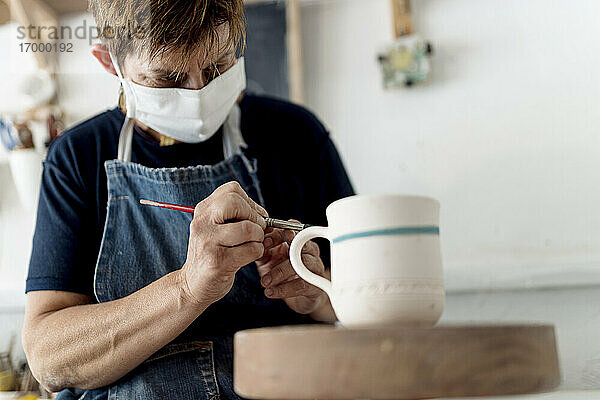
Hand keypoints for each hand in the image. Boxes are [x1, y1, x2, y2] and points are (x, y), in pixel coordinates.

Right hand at [181, 181, 267, 307]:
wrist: (193, 285)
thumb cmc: (212, 254)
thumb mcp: (215, 229)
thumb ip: (234, 215)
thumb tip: (263, 213)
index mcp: (203, 211)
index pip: (232, 189)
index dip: (249, 202)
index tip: (252, 217)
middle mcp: (202, 223)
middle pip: (236, 202)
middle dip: (254, 216)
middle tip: (256, 230)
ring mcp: (208, 242)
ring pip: (247, 228)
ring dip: (258, 237)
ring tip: (252, 244)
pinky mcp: (217, 261)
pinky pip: (251, 249)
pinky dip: (257, 252)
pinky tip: (248, 257)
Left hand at [255, 222, 326, 314]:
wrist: (299, 297)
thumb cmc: (284, 273)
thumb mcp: (270, 259)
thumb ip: (264, 251)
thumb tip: (254, 246)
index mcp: (298, 240)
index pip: (291, 229)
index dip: (276, 234)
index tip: (263, 242)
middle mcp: (309, 251)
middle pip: (300, 242)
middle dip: (281, 247)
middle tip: (264, 255)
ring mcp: (314, 267)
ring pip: (301, 264)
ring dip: (280, 272)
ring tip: (265, 281)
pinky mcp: (315, 285)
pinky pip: (302, 284)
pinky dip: (284, 289)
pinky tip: (271, 292)